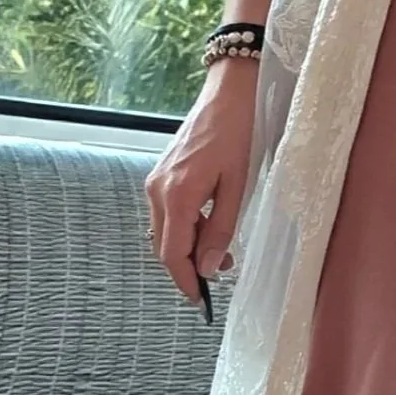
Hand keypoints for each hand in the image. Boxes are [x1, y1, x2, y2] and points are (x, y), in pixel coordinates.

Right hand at [144, 61, 257, 305]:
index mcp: (177, 195)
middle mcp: (158, 189)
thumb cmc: (240, 134)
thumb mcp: (238, 187)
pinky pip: (167, 213)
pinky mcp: (161, 174)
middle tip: (222, 273)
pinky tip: (210, 225)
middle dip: (189, 266)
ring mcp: (156, 181)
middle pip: (164, 245)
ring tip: (223, 251)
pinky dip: (185, 227)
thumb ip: (222, 229)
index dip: (185, 280)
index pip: (172, 253)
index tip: (200, 300)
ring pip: (165, 230)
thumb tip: (210, 268)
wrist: (229, 94)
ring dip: (189, 247)